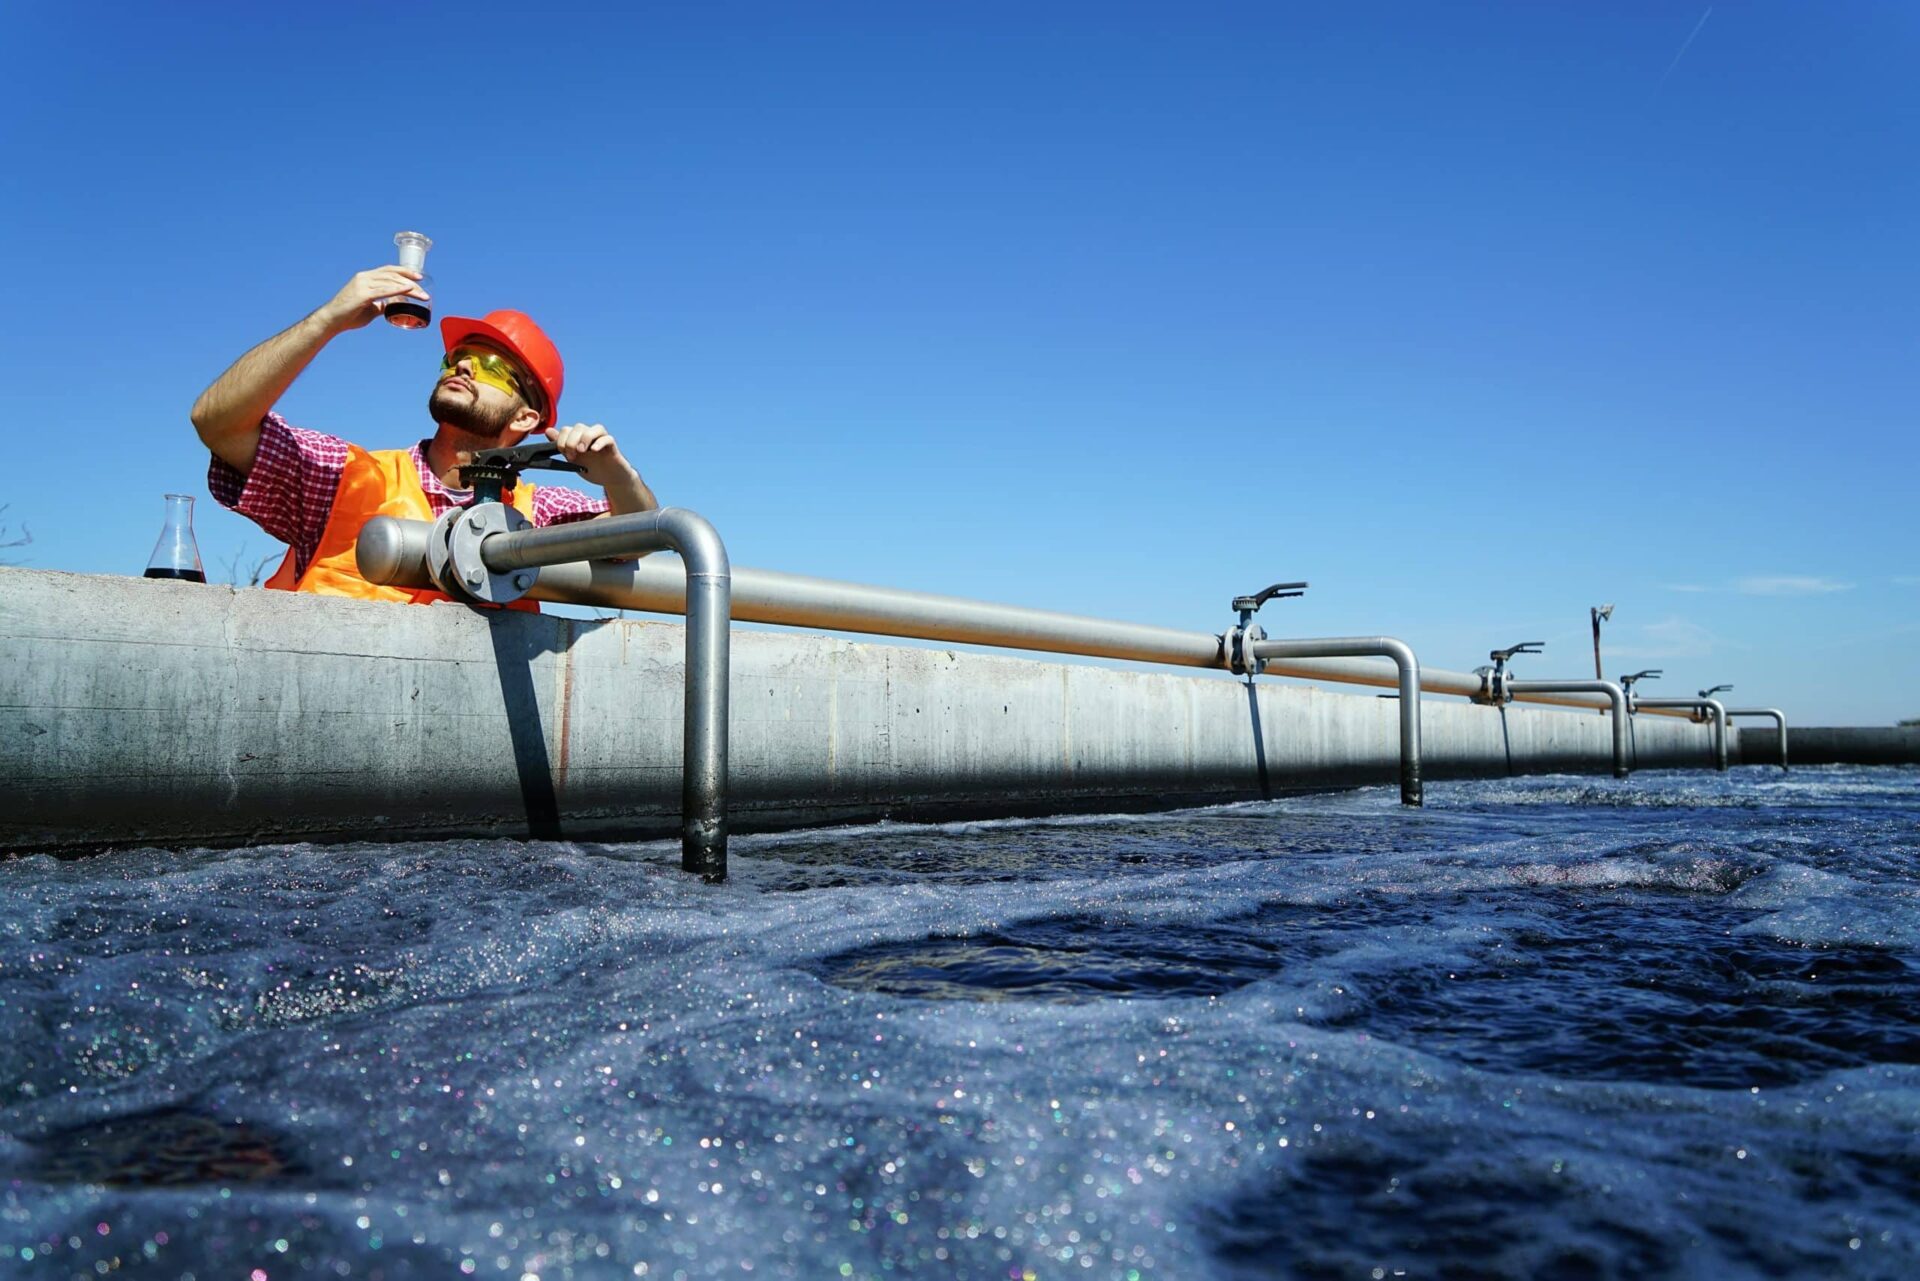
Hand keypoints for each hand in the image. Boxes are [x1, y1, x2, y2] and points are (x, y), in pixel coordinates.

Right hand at [314, 265, 428, 332]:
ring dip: (409, 288)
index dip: (405, 272)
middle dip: (411, 282)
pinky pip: (383, 290)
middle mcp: (364, 277)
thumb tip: (391, 307)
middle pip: (393, 275)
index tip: (419, 277)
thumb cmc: (349, 315)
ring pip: (391, 282)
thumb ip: (381, 305)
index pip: (388, 270)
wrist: (332, 320)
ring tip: (422, 295)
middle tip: (424, 292)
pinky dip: (398, 290)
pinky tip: (408, 291)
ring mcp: (363, 284)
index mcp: (366, 277)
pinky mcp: (362, 294)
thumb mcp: (370, 308)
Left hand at [544, 423, 656, 514]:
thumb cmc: (593, 469)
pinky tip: (594, 450)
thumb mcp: (573, 459)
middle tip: (572, 456)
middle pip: (579, 427)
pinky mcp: (613, 447)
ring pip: (596, 428)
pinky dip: (600, 443)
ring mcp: (603, 440)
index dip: (562, 440)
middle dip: (571, 441)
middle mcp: (591, 436)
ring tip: (582, 451)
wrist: (610, 479)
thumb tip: (548, 431)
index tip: (565, 454)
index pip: (567, 429)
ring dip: (586, 438)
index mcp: (580, 438)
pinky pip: (608, 438)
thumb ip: (562, 446)